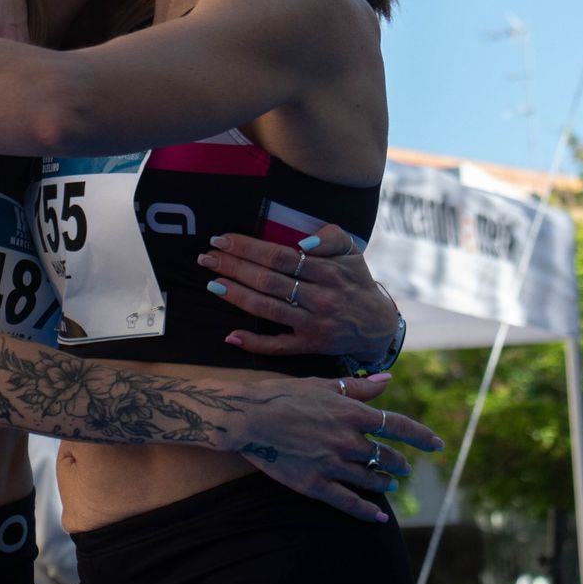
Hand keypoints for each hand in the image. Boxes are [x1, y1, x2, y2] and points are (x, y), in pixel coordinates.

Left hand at [200, 224, 397, 359]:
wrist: (376, 324)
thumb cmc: (355, 281)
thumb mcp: (352, 251)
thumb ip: (330, 237)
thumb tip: (302, 242)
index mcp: (327, 270)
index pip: (279, 256)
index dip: (248, 247)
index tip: (222, 240)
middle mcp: (319, 296)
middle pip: (268, 280)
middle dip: (233, 267)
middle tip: (206, 257)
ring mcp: (313, 323)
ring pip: (268, 309)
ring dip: (236, 296)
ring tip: (212, 284)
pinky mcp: (310, 346)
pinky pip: (278, 346)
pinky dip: (254, 342)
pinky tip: (231, 336)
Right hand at [232, 373, 443, 522]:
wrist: (248, 417)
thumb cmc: (284, 394)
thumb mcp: (323, 385)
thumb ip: (359, 387)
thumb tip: (388, 380)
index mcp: (352, 413)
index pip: (398, 426)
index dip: (422, 436)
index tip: (437, 444)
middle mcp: (348, 440)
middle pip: (387, 457)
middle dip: (400, 463)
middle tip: (404, 468)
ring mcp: (333, 465)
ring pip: (371, 479)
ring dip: (384, 483)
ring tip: (390, 485)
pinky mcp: (316, 485)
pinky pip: (348, 502)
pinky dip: (366, 511)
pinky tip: (377, 516)